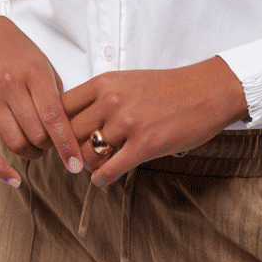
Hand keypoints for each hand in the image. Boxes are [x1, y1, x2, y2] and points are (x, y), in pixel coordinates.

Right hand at [0, 16, 83, 186]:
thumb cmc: (19, 52)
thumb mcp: (44, 65)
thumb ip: (55, 97)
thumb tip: (68, 133)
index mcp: (34, 73)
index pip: (53, 117)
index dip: (66, 144)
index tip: (77, 165)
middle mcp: (10, 86)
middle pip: (35, 133)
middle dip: (50, 145)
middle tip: (55, 143)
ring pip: (14, 142)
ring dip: (30, 153)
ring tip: (38, 148)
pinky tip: (14, 179)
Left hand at [61, 56, 248, 187]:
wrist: (206, 91)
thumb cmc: (168, 87)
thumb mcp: (128, 81)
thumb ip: (101, 97)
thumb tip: (75, 122)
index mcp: (105, 82)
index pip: (61, 107)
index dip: (55, 127)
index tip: (58, 139)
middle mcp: (111, 99)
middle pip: (69, 134)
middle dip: (70, 150)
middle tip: (76, 159)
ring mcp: (128, 122)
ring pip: (87, 154)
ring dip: (88, 166)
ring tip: (96, 167)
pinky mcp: (144, 144)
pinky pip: (109, 170)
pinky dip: (102, 179)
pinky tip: (105, 179)